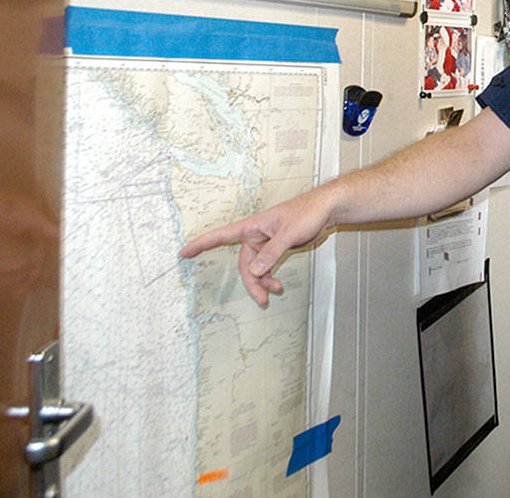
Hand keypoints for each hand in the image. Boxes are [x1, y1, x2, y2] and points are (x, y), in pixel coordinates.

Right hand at [179, 188, 333, 305]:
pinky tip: (277, 285)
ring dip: (262, 282)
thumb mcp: (289, 234)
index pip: (221, 235)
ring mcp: (266, 243)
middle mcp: (256, 235)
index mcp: (253, 226)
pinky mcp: (276, 248)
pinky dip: (269, 277)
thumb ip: (272, 253)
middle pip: (244, 263)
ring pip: (256, 268)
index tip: (184, 252)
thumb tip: (254, 271)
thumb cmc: (307, 212)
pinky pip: (266, 267)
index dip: (201, 244)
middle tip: (261, 299)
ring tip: (274, 291)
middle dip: (251, 282)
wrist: (326, 210)